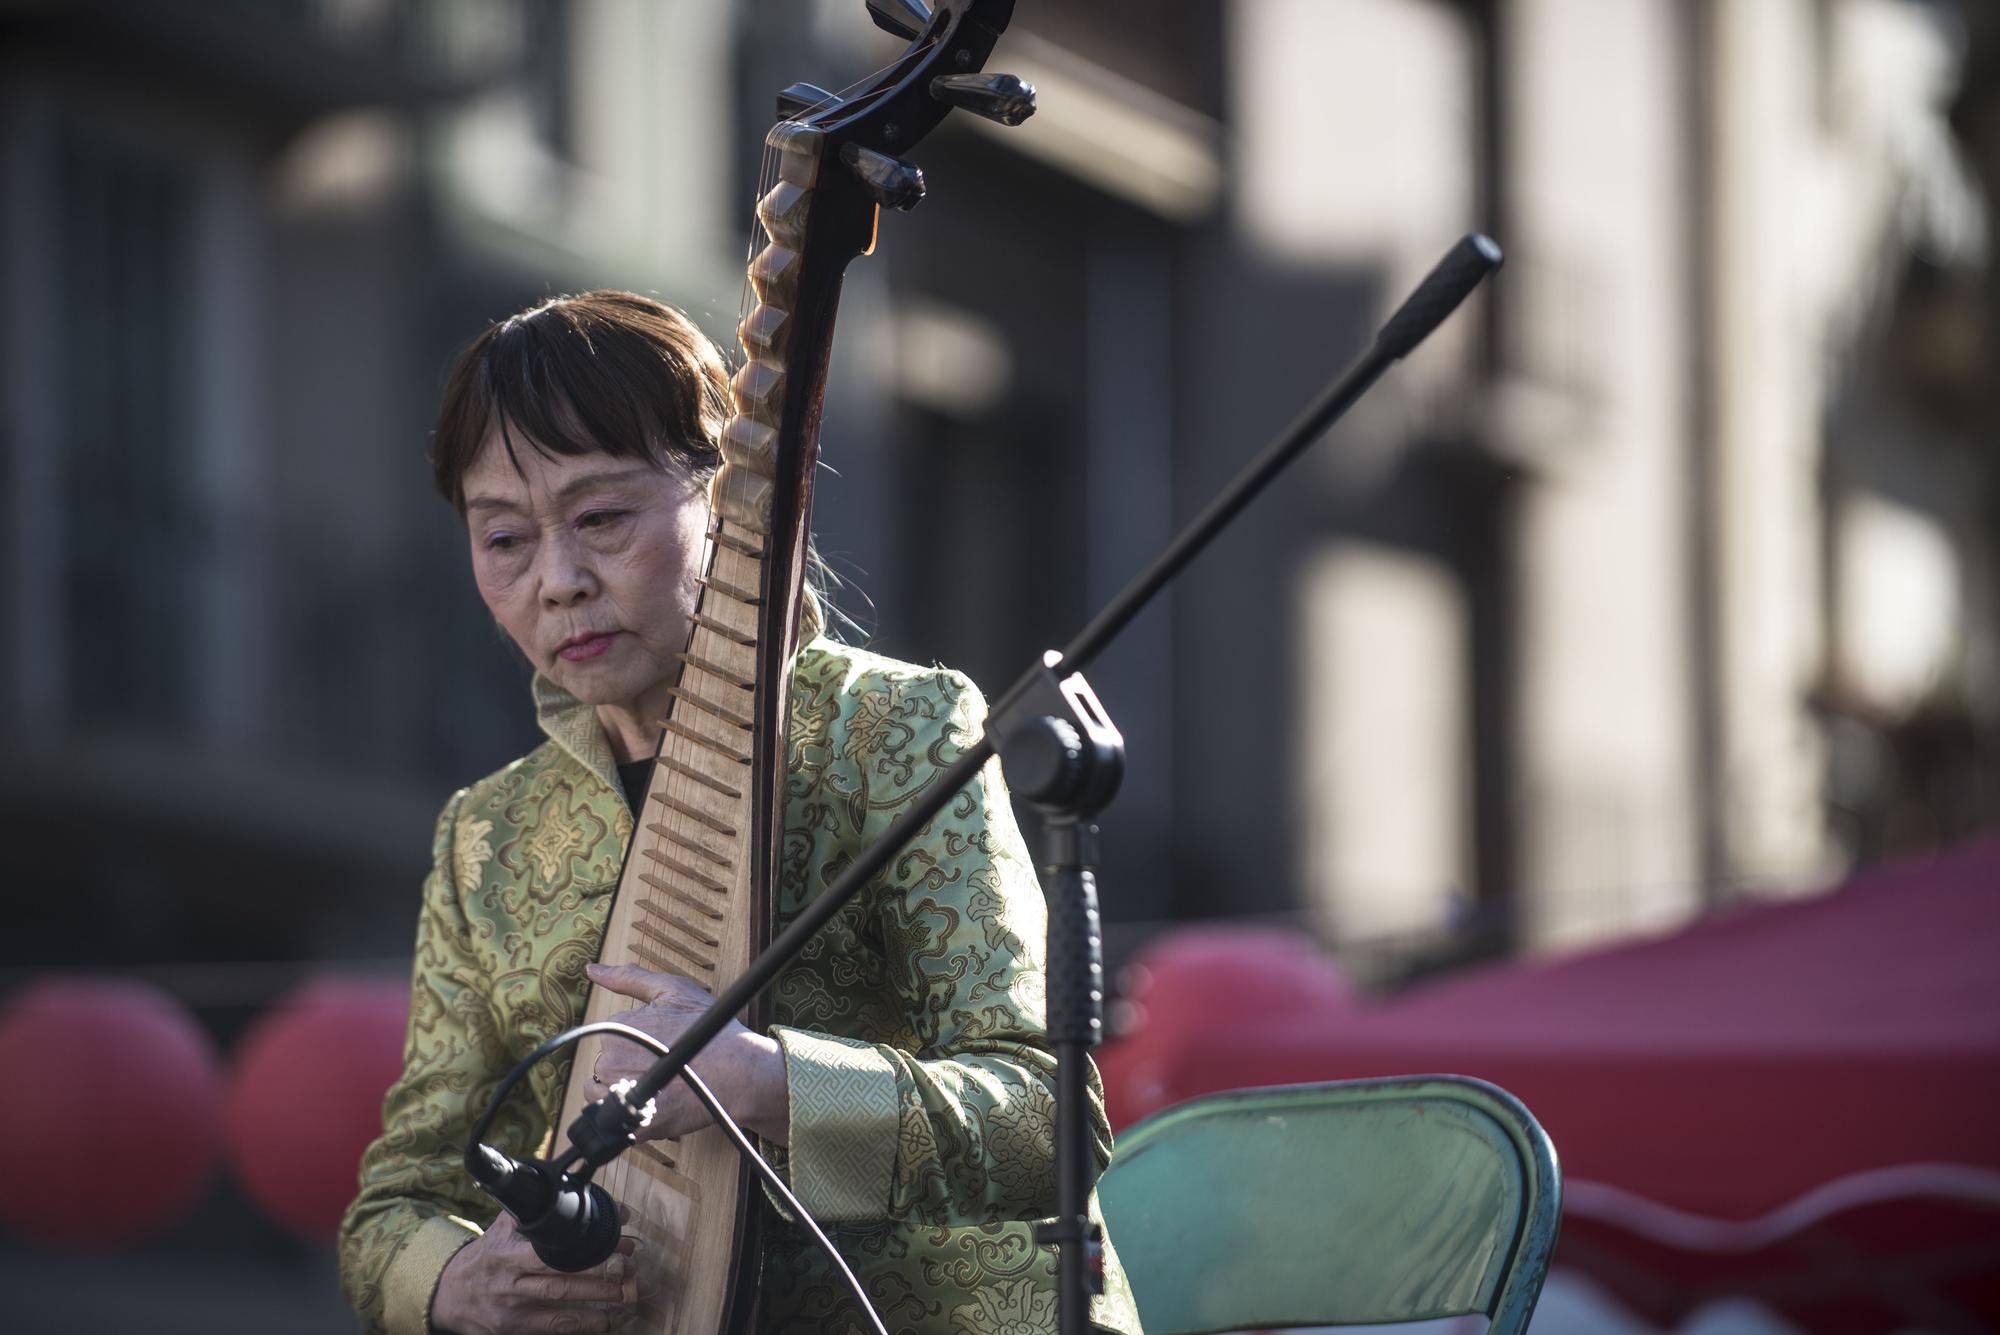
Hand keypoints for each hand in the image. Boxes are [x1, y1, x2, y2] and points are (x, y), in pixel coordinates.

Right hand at [431, 1208, 641, 1334]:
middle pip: (561, 1279)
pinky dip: (581, 1327)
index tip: (616, 1230)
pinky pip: (552, 1331)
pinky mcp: (514, 1332)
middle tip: (630, 1264)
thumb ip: (530, 1207)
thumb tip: (568, 1181)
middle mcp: (510, 1282)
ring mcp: (512, 1311)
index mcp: (507, 1251)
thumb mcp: (502, 1227)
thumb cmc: (486, 1255)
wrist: (449, 1294)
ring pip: (561, 1310)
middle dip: (599, 1272)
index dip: (586, 1242)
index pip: (551, 1246)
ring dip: (597, 1302)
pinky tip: (606, 1322)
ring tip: (627, 1294)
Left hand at [585, 963, 788, 1143]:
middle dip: (628, 1066)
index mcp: (615, 1028)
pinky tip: (658, 1104)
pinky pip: (618, 1123)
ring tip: (657, 1085)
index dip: (634, 1042)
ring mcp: (622, 1094)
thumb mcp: (671, 989)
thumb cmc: (708, 1028)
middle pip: (604, 1067)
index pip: (609, 1039)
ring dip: (623, 1092)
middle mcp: (610, 1061)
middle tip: (662, 1064)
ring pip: (604, 1096)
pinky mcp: (636, 1123)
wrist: (739, 1070)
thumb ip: (628, 978)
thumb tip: (592, 969)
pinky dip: (634, 1116)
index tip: (659, 1045)